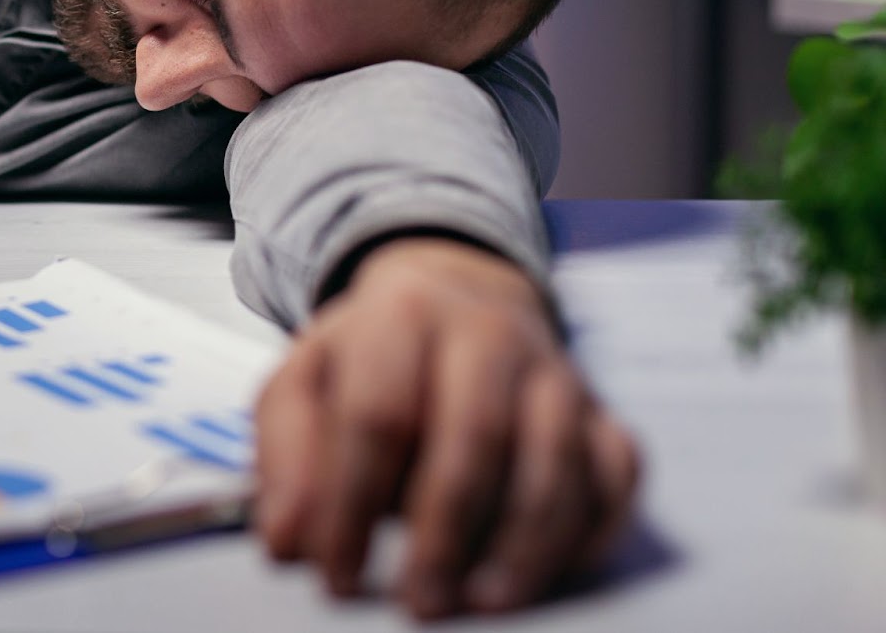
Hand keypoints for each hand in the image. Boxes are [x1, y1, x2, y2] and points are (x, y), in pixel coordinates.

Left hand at [252, 237, 639, 619]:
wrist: (452, 300)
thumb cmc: (370, 360)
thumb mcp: (305, 382)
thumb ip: (286, 454)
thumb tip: (287, 540)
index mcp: (401, 314)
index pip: (378, 415)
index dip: (353, 503)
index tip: (337, 574)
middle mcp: (489, 332)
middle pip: (475, 435)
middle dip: (445, 531)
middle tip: (420, 603)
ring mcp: (555, 371)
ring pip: (556, 460)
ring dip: (523, 544)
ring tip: (483, 603)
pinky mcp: (600, 412)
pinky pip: (617, 474)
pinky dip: (592, 529)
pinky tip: (551, 574)